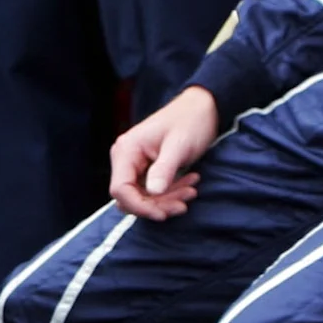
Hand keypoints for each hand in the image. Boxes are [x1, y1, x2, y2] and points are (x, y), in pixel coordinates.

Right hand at [109, 86, 220, 219]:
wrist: (202, 108)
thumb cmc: (190, 122)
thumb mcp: (179, 146)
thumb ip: (164, 169)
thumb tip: (152, 193)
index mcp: (127, 150)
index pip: (120, 189)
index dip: (139, 206)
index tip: (163, 214)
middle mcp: (125, 158)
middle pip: (131, 197)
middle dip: (158, 205)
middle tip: (185, 203)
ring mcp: (135, 165)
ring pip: (143, 197)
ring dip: (167, 200)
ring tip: (192, 190)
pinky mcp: (147, 169)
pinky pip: (153, 191)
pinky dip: (170, 193)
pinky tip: (189, 184)